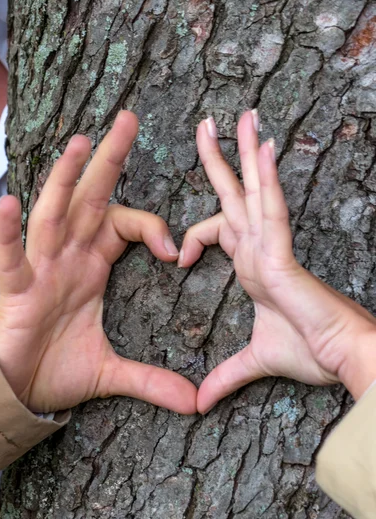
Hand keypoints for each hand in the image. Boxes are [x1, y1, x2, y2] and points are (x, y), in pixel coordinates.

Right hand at [0, 111, 196, 414]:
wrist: (21, 387)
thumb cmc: (58, 366)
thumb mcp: (113, 371)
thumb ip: (153, 379)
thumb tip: (195, 403)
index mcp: (92, 265)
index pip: (125, 224)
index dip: (153, 228)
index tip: (178, 252)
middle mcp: (67, 256)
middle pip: (89, 199)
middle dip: (108, 160)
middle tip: (130, 118)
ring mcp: (39, 269)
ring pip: (53, 215)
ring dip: (64, 179)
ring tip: (79, 143)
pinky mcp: (16, 291)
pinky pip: (11, 257)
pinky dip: (9, 232)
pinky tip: (11, 203)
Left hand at [181, 111, 375, 412]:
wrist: (341, 357)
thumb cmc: (310, 351)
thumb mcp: (255, 360)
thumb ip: (226, 376)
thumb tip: (201, 403)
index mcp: (253, 264)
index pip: (220, 230)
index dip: (195, 235)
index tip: (178, 258)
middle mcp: (261, 247)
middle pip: (235, 194)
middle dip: (220, 159)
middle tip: (208, 124)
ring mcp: (272, 246)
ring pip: (256, 189)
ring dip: (246, 151)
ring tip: (240, 115)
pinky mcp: (283, 254)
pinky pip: (272, 208)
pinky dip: (266, 178)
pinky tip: (261, 148)